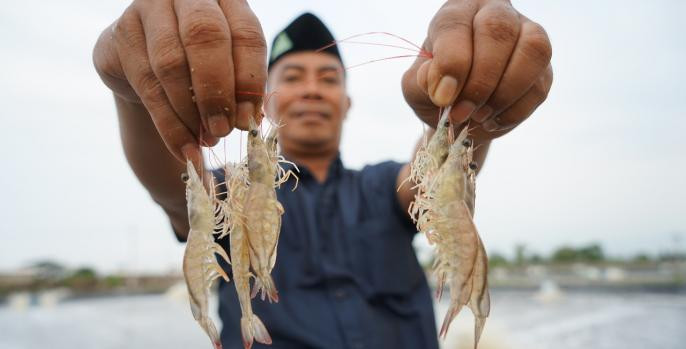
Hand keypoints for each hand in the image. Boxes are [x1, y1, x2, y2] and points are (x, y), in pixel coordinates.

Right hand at [93, 0, 266, 161]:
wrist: (151, 71)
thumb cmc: (203, 68)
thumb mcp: (230, 73)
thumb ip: (242, 90)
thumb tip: (247, 120)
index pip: (245, 33)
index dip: (249, 79)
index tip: (249, 119)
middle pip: (204, 36)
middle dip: (216, 91)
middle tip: (223, 130)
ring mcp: (144, 11)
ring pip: (170, 65)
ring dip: (190, 113)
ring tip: (205, 141)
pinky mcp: (117, 37)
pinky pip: (146, 86)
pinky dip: (169, 125)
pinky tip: (183, 147)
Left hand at [402, 0, 552, 140]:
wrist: (461, 112)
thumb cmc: (437, 89)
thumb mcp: (416, 87)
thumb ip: (422, 82)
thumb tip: (442, 86)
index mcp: (457, 13)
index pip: (455, 24)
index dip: (451, 62)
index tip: (442, 97)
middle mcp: (495, 14)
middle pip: (498, 29)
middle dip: (480, 80)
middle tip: (461, 112)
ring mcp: (526, 36)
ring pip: (532, 51)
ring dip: (503, 94)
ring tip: (479, 116)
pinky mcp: (544, 67)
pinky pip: (539, 86)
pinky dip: (514, 111)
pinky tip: (492, 120)